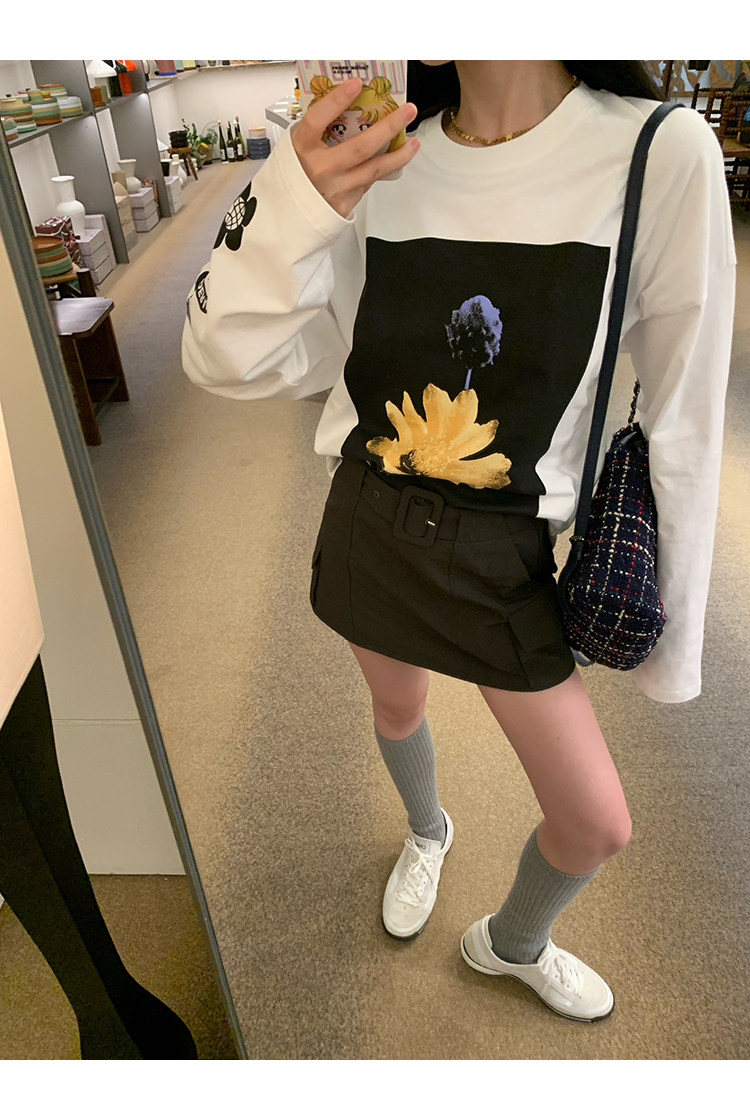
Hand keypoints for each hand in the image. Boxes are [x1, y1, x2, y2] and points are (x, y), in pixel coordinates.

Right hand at [291, 78, 419, 217]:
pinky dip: (380, 170)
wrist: (286, 217)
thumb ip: (316, 130)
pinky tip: (392, 161)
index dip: (337, 100)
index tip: (356, 83)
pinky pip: (367, 183)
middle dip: (389, 126)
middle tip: (408, 111)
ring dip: (398, 155)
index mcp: (302, 150)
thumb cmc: (293, 177)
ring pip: (374, 170)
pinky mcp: (344, 205)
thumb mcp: (295, 148)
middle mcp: (320, 170)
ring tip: (413, 142)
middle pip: (361, 147)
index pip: (318, 120)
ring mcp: (335, 189)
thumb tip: (346, 104)